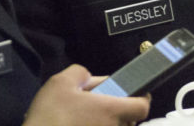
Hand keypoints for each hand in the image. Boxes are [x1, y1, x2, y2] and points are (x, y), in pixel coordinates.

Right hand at [23, 64, 150, 125]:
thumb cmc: (50, 115)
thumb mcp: (60, 82)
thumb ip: (80, 73)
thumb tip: (91, 78)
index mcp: (111, 110)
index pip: (142, 107)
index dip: (141, 98)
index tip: (133, 94)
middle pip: (128, 121)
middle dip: (118, 112)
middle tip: (98, 105)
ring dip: (104, 123)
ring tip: (82, 119)